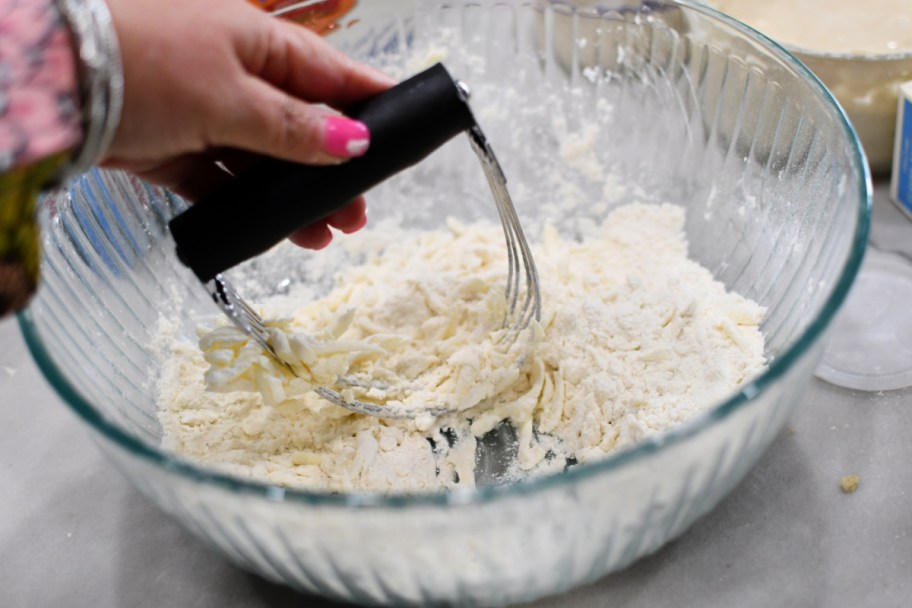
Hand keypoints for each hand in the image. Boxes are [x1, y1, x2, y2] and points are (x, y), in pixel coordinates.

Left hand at [102, 0, 393, 248]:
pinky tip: (274, 230)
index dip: (371, 103)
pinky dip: (249, 206)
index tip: (408, 128)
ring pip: (266, 161)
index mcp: (258, 43)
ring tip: (324, 232)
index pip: (331, 75)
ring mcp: (204, 113)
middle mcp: (236, 75)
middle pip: (303, 126)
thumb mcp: (230, 97)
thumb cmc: (144, 66)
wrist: (51, 87)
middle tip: (359, 211)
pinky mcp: (174, 149)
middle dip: (335, 169)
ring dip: (294, 196)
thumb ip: (294, 127)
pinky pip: (224, 182)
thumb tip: (355, 141)